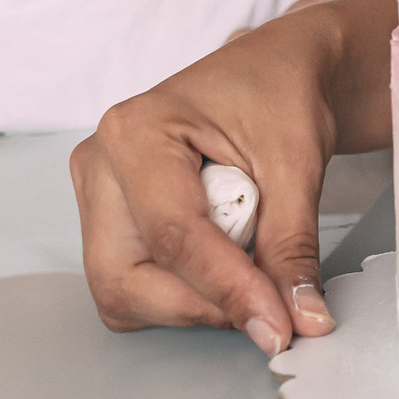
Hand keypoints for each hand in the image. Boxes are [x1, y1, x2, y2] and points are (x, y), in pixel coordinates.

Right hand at [75, 0, 392, 354]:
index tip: (279, 326)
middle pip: (126, 279)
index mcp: (136, 132)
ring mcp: (96, 193)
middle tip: (269, 302)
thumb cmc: (280, 94)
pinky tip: (223, 257)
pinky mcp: (109, 218)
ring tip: (248, 258)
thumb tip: (302, 319)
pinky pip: (133, 284)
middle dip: (201, 304)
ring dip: (194, 300)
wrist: (276, 71)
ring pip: (124, 292)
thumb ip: (293, 247)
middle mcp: (99, 164)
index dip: (228, 292)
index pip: (174, 237)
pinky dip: (184, 290)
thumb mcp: (297, 165)